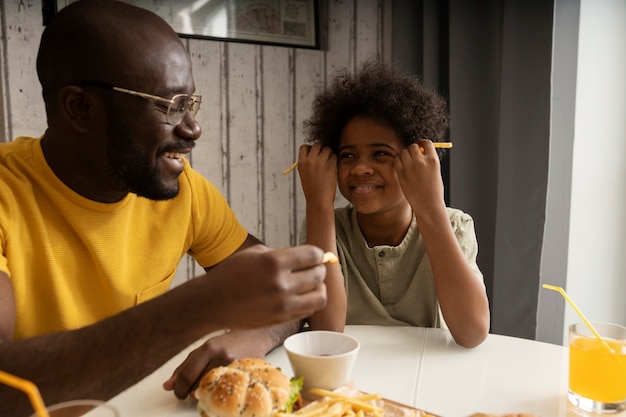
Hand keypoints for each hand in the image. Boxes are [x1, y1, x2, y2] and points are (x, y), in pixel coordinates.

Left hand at [162, 330, 266, 398]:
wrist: (255, 337)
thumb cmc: (227, 343)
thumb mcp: (203, 350)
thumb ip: (184, 367)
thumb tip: (167, 386)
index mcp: (209, 348)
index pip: (187, 375)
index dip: (179, 389)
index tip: (178, 394)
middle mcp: (222, 355)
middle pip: (198, 384)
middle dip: (193, 390)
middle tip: (196, 387)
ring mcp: (235, 365)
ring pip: (212, 389)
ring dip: (207, 391)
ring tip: (212, 382)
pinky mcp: (246, 373)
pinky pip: (226, 390)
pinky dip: (221, 391)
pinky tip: (223, 386)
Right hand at [202, 244, 327, 329]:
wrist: (213, 303)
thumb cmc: (231, 274)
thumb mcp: (254, 253)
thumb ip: (281, 254)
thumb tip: (304, 257)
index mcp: (274, 261)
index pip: (313, 254)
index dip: (317, 254)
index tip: (313, 256)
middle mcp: (281, 283)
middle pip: (319, 274)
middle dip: (318, 269)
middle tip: (313, 269)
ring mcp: (283, 304)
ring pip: (320, 296)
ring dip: (319, 288)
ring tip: (311, 284)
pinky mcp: (282, 319)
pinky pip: (309, 310)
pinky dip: (310, 302)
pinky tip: (302, 296)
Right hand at [297, 143, 336, 207]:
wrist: (319, 200)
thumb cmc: (312, 189)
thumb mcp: (304, 174)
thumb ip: (308, 163)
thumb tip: (316, 151)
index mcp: (301, 163)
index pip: (304, 147)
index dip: (310, 149)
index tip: (314, 154)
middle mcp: (310, 160)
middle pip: (317, 145)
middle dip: (322, 149)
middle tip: (324, 158)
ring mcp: (320, 162)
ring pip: (327, 149)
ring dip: (329, 154)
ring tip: (328, 164)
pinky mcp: (330, 165)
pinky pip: (334, 156)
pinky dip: (335, 161)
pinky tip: (333, 169)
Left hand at [394, 140, 444, 213]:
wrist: (428, 204)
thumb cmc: (433, 189)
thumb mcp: (435, 171)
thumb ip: (428, 160)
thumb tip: (420, 149)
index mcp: (433, 160)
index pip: (426, 143)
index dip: (422, 143)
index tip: (420, 147)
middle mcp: (421, 162)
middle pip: (413, 146)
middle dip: (413, 150)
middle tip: (413, 157)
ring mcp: (410, 168)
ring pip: (403, 152)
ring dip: (404, 154)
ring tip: (408, 162)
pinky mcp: (401, 174)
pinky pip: (396, 160)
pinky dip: (398, 161)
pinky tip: (402, 167)